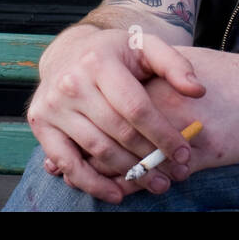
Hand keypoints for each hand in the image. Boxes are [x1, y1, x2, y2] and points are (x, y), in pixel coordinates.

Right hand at [26, 24, 205, 203]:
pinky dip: (91, 182)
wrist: (67, 52)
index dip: (163, 134)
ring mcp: (53, 105)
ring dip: (129, 173)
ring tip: (155, 184)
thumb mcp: (145, 46)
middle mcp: (72, 83)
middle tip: (174, 174)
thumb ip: (174, 64)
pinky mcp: (40, 123)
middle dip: (150, 157)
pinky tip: (116, 193)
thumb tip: (198, 91)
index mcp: (99, 61)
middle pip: (119, 132)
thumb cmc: (115, 53)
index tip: (184, 152)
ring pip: (97, 150)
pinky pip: (66, 162)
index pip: (136, 107)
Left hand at [99, 46, 238, 197]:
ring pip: (140, 160)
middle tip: (91, 171)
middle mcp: (164, 103)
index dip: (94, 131)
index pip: (109, 111)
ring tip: (116, 183)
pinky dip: (153, 184)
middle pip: (117, 137)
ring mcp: (184, 129)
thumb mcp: (183, 70)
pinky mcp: (205, 152)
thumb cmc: (227, 78)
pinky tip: (151, 185)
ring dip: (126, 176)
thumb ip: (151, 85)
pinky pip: (167, 175)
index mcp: (155, 80)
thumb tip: (115, 104)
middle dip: (101, 159)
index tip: (84, 144)